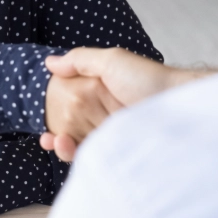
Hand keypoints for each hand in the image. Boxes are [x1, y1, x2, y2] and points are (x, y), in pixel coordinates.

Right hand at [40, 48, 196, 161]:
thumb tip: (49, 62)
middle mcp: (103, 113)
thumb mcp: (112, 60)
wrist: (177, 104)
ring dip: (60, 144)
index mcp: (99, 92)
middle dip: (54, 130)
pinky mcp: (115, 151)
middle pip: (70, 125)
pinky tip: (65, 147)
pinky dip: (74, 155)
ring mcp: (108, 133)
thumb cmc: (147, 79)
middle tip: (46, 135)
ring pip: (77, 142)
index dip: (51, 109)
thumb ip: (80, 61)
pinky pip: (90, 156)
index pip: (69, 101)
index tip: (40, 112)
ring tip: (55, 141)